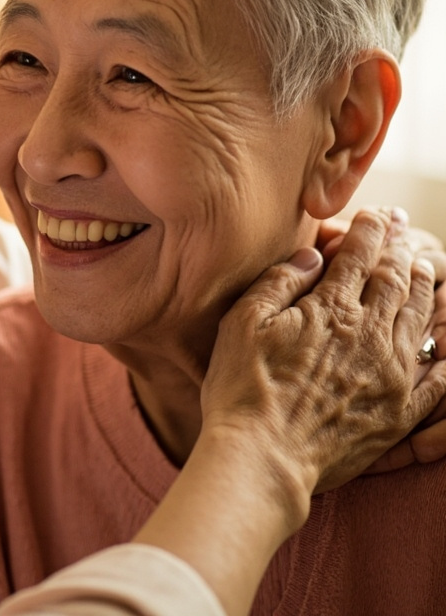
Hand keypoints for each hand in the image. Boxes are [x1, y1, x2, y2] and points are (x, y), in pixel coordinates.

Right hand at [201, 209, 445, 525]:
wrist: (264, 456)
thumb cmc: (243, 386)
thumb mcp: (244, 321)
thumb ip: (280, 281)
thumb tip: (313, 254)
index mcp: (330, 309)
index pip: (359, 256)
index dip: (371, 230)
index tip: (377, 214)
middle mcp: (369, 335)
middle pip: (394, 281)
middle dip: (401, 249)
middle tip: (406, 229)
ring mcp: (390, 374)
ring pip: (419, 318)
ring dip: (424, 288)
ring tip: (427, 268)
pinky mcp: (399, 411)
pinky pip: (437, 375)